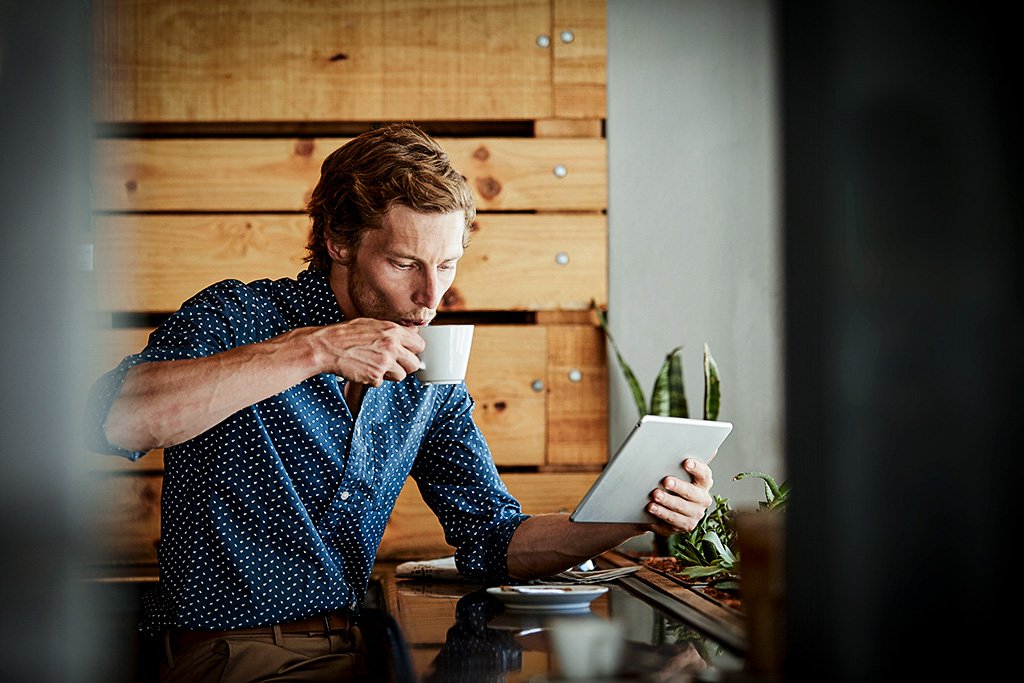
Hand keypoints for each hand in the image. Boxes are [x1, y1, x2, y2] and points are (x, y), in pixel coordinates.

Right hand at [308, 318, 424, 385]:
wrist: (326, 346)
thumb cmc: (345, 334)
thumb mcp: (371, 324)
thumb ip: (391, 330)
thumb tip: (409, 335)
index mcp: (392, 331)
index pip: (419, 345)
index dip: (413, 350)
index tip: (407, 352)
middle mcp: (391, 346)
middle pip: (414, 363)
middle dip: (406, 365)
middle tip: (395, 363)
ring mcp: (384, 363)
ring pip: (401, 376)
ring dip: (391, 374)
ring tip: (376, 366)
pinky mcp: (374, 376)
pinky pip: (381, 382)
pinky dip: (373, 379)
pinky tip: (364, 370)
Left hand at [644, 459, 713, 535]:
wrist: (659, 503)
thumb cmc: (669, 481)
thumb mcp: (674, 469)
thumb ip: (681, 456)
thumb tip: (696, 441)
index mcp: (704, 482)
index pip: (705, 474)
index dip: (697, 468)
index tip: (686, 462)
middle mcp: (702, 500)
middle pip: (693, 493)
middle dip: (679, 487)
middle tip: (665, 480)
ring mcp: (694, 515)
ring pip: (681, 509)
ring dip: (668, 502)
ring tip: (654, 495)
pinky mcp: (682, 527)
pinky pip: (672, 523)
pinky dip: (660, 515)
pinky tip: (650, 509)